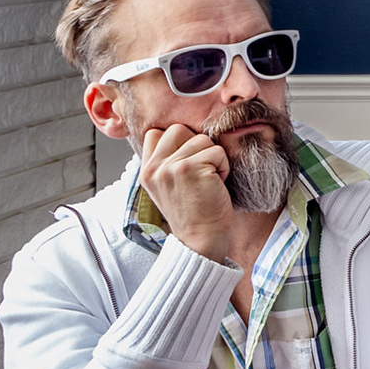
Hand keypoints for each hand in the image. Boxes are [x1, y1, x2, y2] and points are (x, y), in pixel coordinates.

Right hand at [138, 124, 233, 261]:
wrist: (201, 239)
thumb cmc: (193, 211)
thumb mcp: (167, 185)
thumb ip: (166, 160)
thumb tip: (182, 133)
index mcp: (146, 170)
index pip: (156, 133)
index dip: (178, 142)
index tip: (188, 163)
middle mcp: (154, 167)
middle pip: (178, 129)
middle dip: (196, 145)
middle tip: (201, 171)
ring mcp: (170, 167)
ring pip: (201, 139)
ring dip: (213, 157)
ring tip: (209, 180)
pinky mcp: (191, 168)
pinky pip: (217, 151)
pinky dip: (223, 166)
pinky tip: (216, 184)